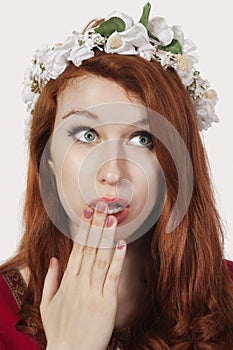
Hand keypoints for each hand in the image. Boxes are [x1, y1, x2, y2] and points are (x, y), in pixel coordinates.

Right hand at [40, 202, 126, 349]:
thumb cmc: (59, 331)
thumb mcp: (47, 304)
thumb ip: (51, 279)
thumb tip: (54, 259)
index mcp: (67, 282)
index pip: (77, 249)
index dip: (84, 230)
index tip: (88, 214)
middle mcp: (80, 283)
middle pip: (89, 248)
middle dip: (96, 226)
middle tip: (102, 206)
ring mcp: (94, 291)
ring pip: (101, 258)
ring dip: (106, 237)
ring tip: (112, 218)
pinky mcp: (107, 302)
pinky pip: (112, 277)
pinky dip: (117, 260)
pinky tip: (122, 244)